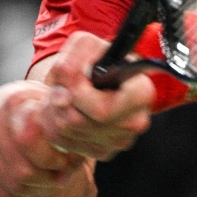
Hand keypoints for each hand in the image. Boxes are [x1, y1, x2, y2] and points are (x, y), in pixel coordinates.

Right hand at [0, 80, 86, 196]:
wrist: (12, 109)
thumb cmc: (44, 111)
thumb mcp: (58, 111)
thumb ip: (68, 127)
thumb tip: (73, 153)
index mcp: (14, 100)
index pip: (31, 141)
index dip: (54, 159)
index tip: (66, 160)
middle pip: (24, 170)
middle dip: (49, 178)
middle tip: (62, 175)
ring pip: (14, 184)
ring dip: (39, 189)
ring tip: (52, 180)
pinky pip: (2, 191)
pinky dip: (24, 195)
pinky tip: (36, 184)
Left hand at [37, 31, 155, 160]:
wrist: (100, 74)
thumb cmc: (97, 59)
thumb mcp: (85, 45)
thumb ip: (70, 63)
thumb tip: (61, 97)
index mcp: (142, 94)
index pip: (101, 111)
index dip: (78, 96)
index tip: (73, 81)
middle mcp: (136, 121)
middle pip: (79, 122)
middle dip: (61, 100)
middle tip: (62, 85)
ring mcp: (121, 140)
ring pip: (68, 132)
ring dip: (54, 110)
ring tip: (62, 94)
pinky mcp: (105, 151)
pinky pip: (65, 143)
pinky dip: (56, 124)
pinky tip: (65, 109)